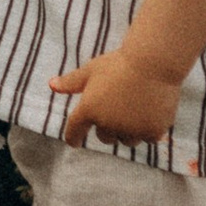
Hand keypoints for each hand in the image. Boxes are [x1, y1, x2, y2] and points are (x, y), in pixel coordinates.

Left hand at [49, 48, 182, 149]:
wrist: (154, 62)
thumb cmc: (120, 63)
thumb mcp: (92, 70)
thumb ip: (71, 82)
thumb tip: (51, 85)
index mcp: (88, 109)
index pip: (74, 131)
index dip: (73, 137)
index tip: (74, 142)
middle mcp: (107, 124)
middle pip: (105, 137)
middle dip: (109, 127)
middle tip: (119, 107)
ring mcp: (130, 130)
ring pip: (127, 139)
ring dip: (129, 130)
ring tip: (137, 108)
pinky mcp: (151, 132)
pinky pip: (147, 138)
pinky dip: (149, 129)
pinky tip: (152, 112)